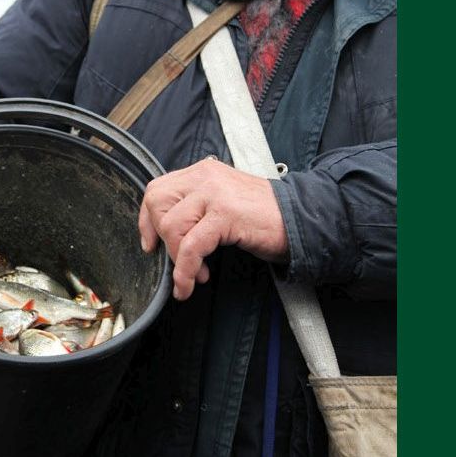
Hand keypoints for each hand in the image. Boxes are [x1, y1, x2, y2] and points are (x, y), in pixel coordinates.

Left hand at [137, 157, 287, 300]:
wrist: (308, 219)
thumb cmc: (267, 217)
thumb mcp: (225, 202)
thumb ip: (197, 208)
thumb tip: (168, 233)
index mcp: (203, 172)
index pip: (157, 189)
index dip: (148, 220)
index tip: (150, 244)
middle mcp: (205, 177)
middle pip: (157, 203)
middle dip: (162, 238)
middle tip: (178, 260)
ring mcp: (215, 193)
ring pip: (172, 226)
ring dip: (177, 258)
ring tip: (195, 274)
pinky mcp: (226, 214)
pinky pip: (191, 246)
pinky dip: (185, 270)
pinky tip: (190, 284)